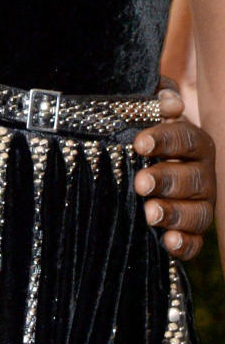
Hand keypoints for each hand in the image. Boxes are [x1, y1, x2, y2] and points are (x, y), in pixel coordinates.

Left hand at [132, 84, 214, 259]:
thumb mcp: (145, 110)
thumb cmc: (144, 133)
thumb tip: (170, 103)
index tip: (139, 144)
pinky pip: (196, 243)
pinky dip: (185, 245)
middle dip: (168, 181)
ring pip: (200, 213)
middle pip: (194, 178)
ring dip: (176, 214)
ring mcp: (201, 204)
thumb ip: (156, 99)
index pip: (186, 138)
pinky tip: (168, 242)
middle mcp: (203, 174)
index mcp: (194, 142)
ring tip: (150, 213)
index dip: (165, 140)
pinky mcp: (192, 232)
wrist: (143, 164)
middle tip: (141, 183)